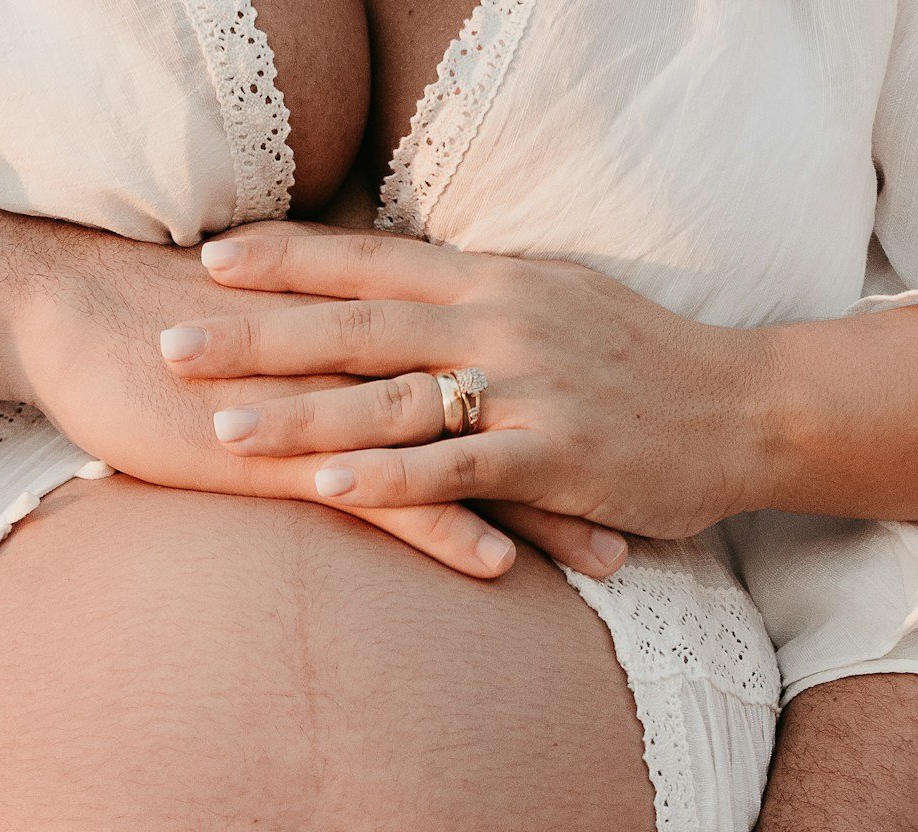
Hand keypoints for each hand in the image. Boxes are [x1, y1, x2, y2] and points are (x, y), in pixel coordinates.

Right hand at [5, 226, 625, 578]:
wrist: (67, 311)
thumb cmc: (153, 326)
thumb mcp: (264, 334)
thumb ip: (329, 358)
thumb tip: (371, 383)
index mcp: (367, 321)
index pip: (488, 362)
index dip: (562, 399)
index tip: (630, 433)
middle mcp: (367, 355)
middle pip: (503, 408)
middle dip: (584, 457)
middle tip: (659, 498)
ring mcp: (328, 406)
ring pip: (463, 459)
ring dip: (542, 510)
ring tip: (613, 555)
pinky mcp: (280, 453)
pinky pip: (382, 497)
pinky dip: (446, 528)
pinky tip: (500, 566)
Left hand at [160, 231, 769, 538]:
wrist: (751, 407)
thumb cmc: (648, 364)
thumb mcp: (559, 303)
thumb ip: (478, 301)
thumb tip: (405, 297)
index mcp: (496, 280)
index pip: (370, 261)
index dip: (287, 259)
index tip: (208, 257)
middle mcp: (502, 322)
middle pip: (354, 325)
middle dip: (255, 335)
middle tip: (166, 340)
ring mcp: (529, 389)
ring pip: (390, 399)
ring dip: (298, 412)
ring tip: (216, 426)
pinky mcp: (556, 457)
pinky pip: (457, 468)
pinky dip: (387, 478)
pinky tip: (324, 487)